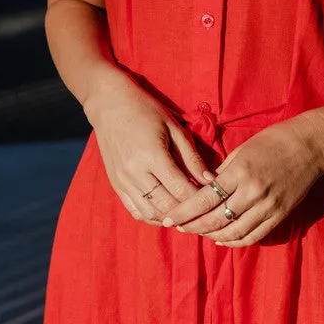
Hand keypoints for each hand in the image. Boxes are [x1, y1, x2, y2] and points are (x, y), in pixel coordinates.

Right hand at [85, 70, 213, 224]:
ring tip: (188, 215)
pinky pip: (135, 211)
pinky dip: (153, 217)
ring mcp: (123, 181)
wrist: (109, 105)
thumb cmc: (146, 110)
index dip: (200, 198)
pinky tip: (167, 213)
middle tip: (205, 211)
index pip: (181, 188)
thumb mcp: (173, 127)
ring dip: (171, 218)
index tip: (214, 199)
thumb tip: (211, 180)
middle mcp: (135, 172)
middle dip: (188, 212)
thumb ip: (191, 156)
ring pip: (150, 213)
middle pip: (167, 205)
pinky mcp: (116, 184)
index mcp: (152, 155)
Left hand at [161, 111, 323, 246]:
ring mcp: (267, 206)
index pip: (205, 198)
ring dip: (212, 236)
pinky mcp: (279, 215)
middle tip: (179, 228)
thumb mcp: (243, 149)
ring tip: (198, 233)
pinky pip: (253, 236)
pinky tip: (222, 239)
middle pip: (215, 219)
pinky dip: (234, 241)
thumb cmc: (273, 141)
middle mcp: (252, 192)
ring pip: (233, 232)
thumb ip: (224, 172)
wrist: (310, 145)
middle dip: (194, 226)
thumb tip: (204, 188)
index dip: (184, 211)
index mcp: (240, 171)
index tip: (169, 218)